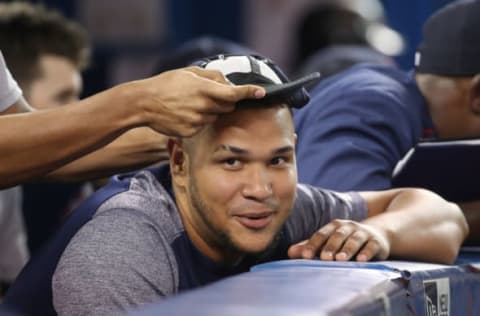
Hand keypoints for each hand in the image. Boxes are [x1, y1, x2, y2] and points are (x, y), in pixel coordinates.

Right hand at [135, 66, 264, 136]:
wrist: (143, 103)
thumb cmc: (166, 84)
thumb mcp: (189, 72)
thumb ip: (212, 76)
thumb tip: (228, 82)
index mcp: (204, 89)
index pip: (233, 93)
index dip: (249, 92)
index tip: (261, 92)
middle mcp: (203, 106)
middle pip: (227, 107)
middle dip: (223, 101)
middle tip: (206, 95)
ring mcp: (197, 121)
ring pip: (215, 117)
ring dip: (209, 111)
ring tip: (190, 104)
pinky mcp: (191, 132)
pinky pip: (204, 126)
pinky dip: (199, 120)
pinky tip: (185, 114)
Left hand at [288, 219, 390, 261]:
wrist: (376, 235)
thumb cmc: (346, 241)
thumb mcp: (329, 242)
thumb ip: (311, 246)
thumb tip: (289, 253)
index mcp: (334, 226)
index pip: (321, 234)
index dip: (313, 244)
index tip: (305, 256)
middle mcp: (348, 227)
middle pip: (337, 236)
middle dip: (330, 247)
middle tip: (324, 258)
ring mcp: (363, 233)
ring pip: (354, 240)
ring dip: (347, 249)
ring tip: (340, 259)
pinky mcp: (376, 241)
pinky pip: (371, 246)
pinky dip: (366, 252)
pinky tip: (361, 260)